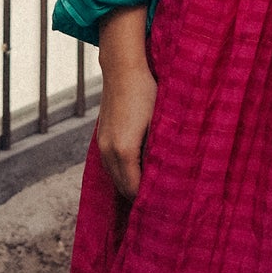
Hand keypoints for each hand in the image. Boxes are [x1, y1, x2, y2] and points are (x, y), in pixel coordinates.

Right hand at [96, 5, 156, 200]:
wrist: (122, 67)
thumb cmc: (146, 91)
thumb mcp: (161, 121)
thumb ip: (162, 150)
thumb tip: (170, 174)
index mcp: (124, 151)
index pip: (135, 190)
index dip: (150, 200)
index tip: (168, 205)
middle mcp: (108, 151)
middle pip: (123, 188)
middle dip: (141, 196)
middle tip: (163, 201)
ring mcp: (102, 145)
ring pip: (115, 178)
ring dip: (131, 184)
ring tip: (153, 188)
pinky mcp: (101, 138)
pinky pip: (111, 166)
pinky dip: (123, 172)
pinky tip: (140, 169)